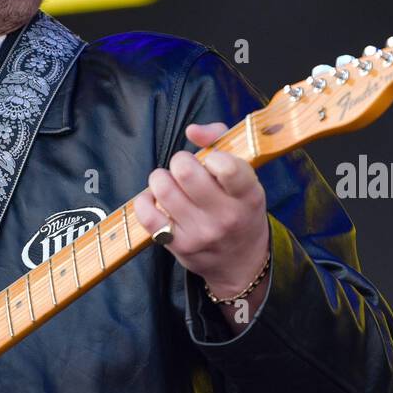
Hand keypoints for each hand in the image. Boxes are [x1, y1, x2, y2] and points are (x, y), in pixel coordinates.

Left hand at [133, 122, 269, 295]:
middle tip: (185, 168)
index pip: (227, 168)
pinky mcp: (178, 246)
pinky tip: (155, 199)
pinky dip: (144, 200)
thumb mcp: (246, 177)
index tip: (211, 161)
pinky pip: (147, 215)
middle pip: (186, 172)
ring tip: (169, 182)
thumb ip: (221, 141)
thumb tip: (191, 130)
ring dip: (160, 178)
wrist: (242, 262)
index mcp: (247, 195)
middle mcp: (225, 216)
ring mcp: (200, 233)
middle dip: (180, 161)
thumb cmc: (240, 209)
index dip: (212, 156)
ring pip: (163, 190)